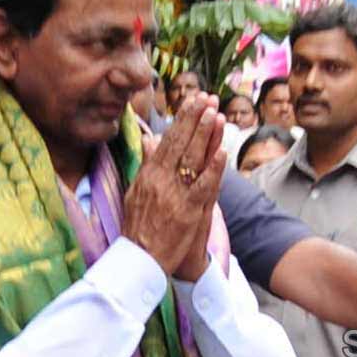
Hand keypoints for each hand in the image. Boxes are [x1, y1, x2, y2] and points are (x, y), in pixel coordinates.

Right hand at [122, 93, 226, 277]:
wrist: (139, 259)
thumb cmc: (138, 226)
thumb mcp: (135, 191)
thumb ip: (145, 163)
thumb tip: (150, 138)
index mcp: (149, 174)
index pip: (168, 139)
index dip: (183, 118)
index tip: (194, 100)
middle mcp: (161, 180)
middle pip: (181, 143)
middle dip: (195, 118)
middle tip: (208, 97)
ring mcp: (175, 195)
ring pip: (192, 159)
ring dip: (204, 135)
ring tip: (215, 113)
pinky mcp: (188, 211)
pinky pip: (203, 186)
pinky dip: (213, 168)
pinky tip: (222, 151)